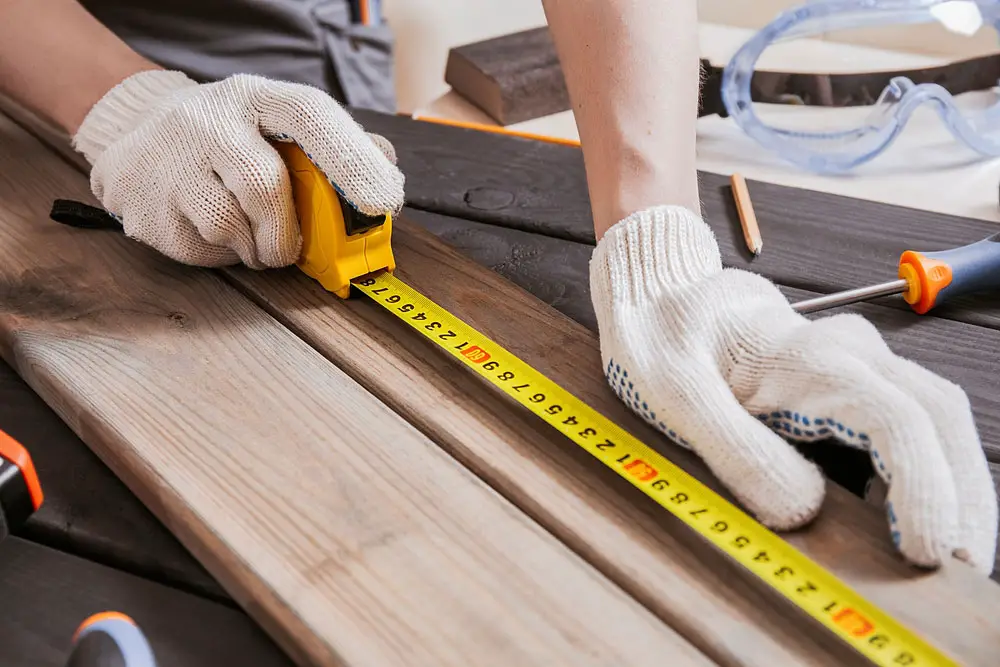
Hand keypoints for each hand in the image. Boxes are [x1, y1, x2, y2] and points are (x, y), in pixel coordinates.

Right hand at [72, 70, 403, 268]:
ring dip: (258, 249)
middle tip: (296, 250)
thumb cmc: (232, 139)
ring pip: (228, 224)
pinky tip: (222, 236)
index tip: (384, 201)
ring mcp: (170, 161)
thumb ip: (337, 144)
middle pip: (263, 184)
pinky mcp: (146, 205)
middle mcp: (208, 119)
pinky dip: (227, 254)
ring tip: (259, 242)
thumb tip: (386, 163)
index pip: (310, 115)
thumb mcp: (278, 125)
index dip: (352, 159)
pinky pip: (202, 247)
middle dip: (289, 232)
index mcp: (256, 97)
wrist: (137, 137)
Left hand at [590, 205, 997, 573]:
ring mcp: (856, 363)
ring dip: (952, 484)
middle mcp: (848, 352)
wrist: (660, 295)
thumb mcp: (672, 392)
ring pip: (934, 418)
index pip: (895, 420)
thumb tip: (803, 510)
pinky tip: (912, 517)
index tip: (926, 551)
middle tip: (962, 569)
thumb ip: (734, 448)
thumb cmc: (661, 339)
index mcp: (805, 354)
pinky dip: (924, 470)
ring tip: (949, 553)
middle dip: (962, 495)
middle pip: (939, 418)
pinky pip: (908, 422)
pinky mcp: (851, 381)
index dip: (923, 488)